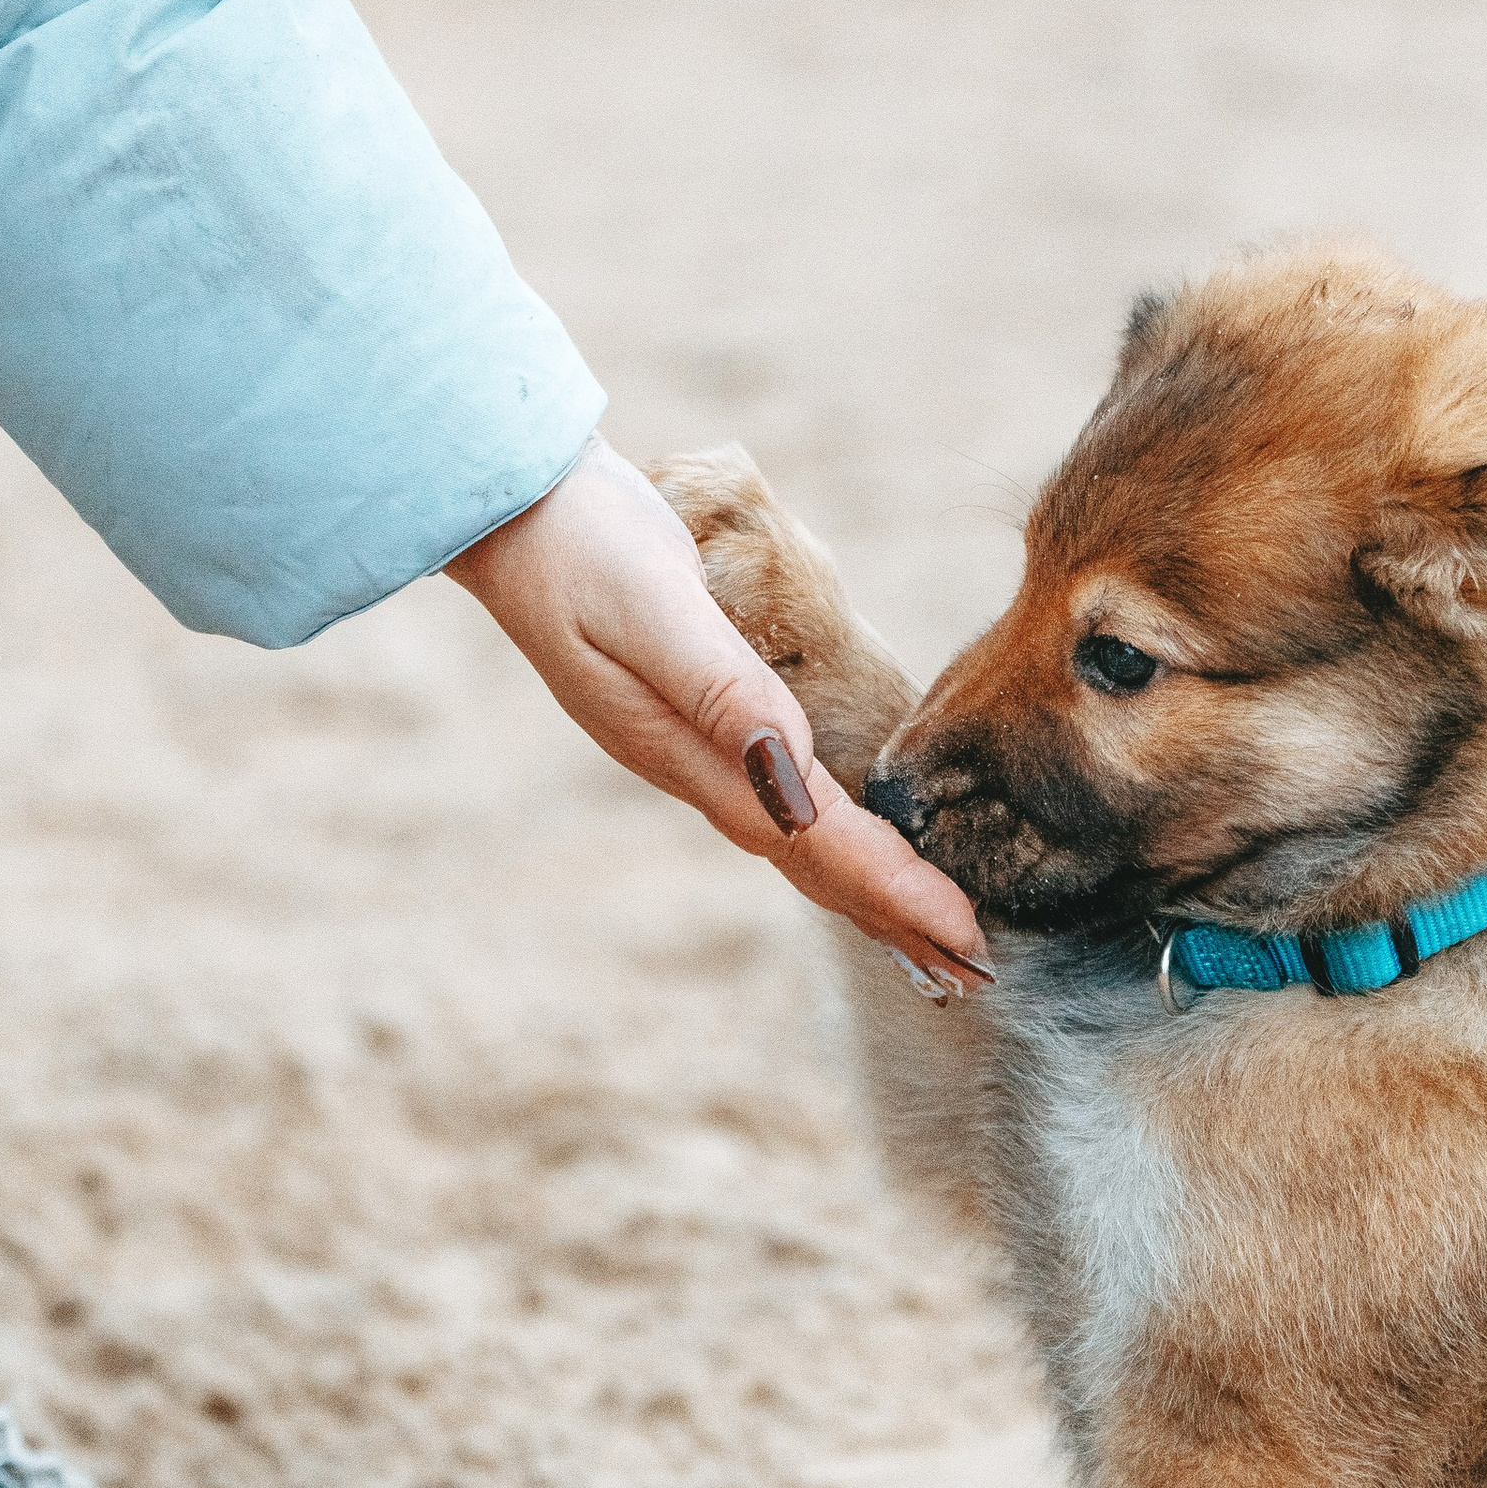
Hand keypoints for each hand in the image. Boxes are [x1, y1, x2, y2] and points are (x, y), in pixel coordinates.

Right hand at [447, 439, 992, 988]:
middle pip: (816, 865)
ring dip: (869, 891)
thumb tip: (794, 777)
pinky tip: (851, 848)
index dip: (897, 893)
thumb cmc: (581, 547)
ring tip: (929, 935)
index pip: (819, 843)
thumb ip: (722, 689)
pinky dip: (835, 841)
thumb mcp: (652, 608)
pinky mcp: (696, 721)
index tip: (967, 943)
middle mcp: (697, 768)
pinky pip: (783, 803)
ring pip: (800, 842)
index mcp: (695, 754)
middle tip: (976, 974)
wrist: (510, 513)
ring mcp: (692, 751)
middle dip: (896, 918)